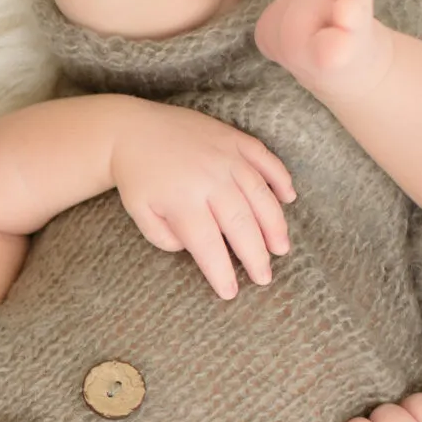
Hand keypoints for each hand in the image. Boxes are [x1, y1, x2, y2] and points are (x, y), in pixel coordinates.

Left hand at [107, 101, 296, 298]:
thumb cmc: (137, 177)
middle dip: (256, 255)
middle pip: (241, 223)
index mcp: (183, 200)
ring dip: (275, 224)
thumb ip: (164, 238)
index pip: (208, 245)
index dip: (222, 271)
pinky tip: (289, 198)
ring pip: (260, 194)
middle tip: (265, 278)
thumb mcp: (140, 213)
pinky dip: (280, 178)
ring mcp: (226, 156)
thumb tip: (195, 248)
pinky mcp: (234, 138)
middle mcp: (210, 178)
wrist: (132, 129)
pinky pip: (265, 159)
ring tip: (282, 248)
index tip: (231, 292)